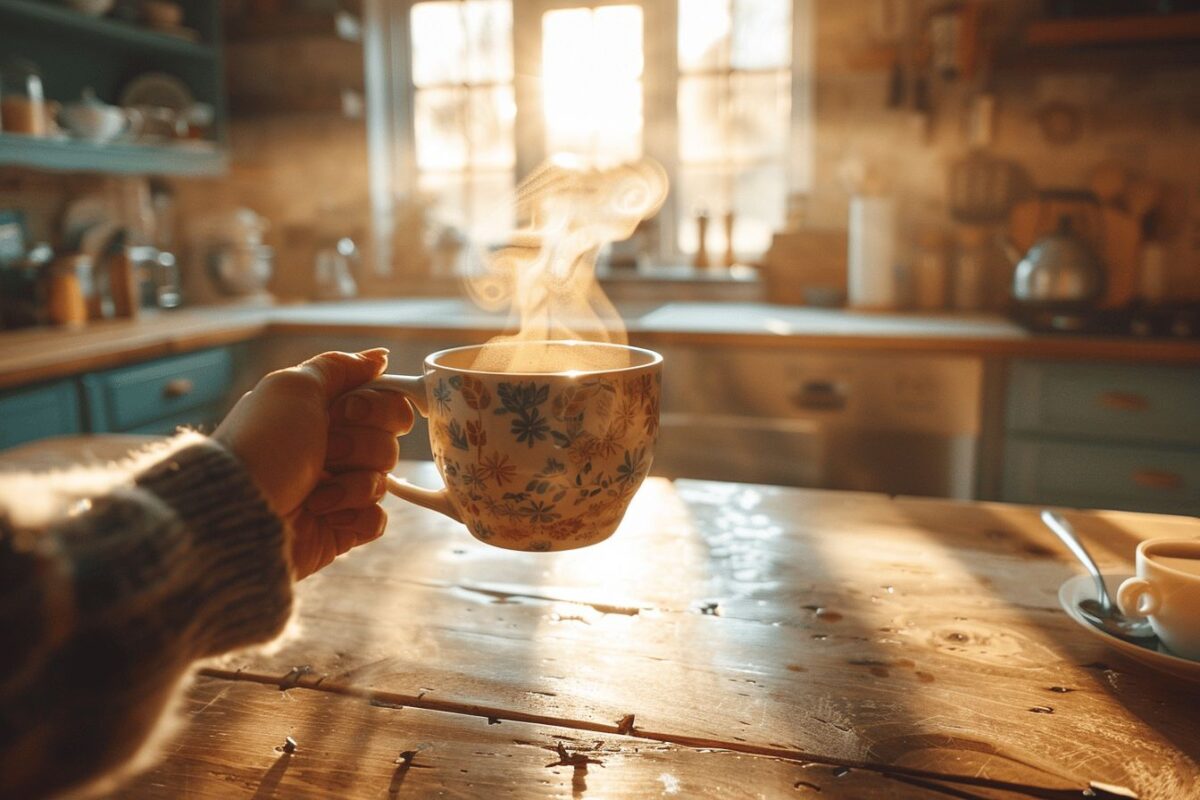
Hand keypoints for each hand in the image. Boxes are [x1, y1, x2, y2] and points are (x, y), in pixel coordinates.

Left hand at [214, 350, 413, 578]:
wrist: (238, 511)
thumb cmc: (262, 444)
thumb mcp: (294, 387)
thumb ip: (339, 366)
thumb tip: (379, 357)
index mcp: (326, 415)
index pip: (387, 403)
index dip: (376, 407)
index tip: (343, 412)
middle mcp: (335, 450)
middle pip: (390, 442)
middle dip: (359, 446)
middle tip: (325, 452)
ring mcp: (339, 491)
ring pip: (383, 480)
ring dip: (351, 484)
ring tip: (313, 492)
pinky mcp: (341, 528)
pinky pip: (376, 520)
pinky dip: (354, 516)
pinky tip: (323, 513)